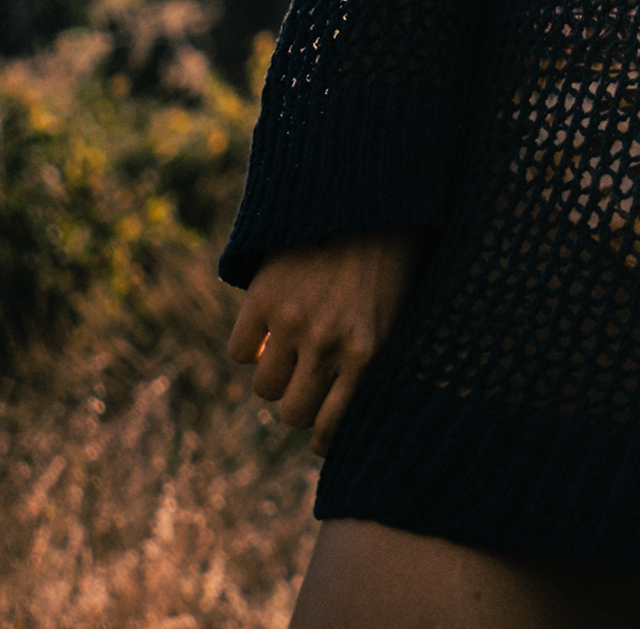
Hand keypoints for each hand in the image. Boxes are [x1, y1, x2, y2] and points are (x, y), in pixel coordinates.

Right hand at [226, 232, 420, 435]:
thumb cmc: (394, 263)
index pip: (333, 427)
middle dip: (299, 407)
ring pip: (264, 389)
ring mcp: (292, 321)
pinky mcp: (262, 299)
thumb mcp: (400, 315)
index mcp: (369, 352)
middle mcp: (328, 343)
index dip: (324, 439)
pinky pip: (239, 352)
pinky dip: (249, 347)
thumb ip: (377, 362)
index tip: (322, 439)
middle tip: (307, 390)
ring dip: (275, 378)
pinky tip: (268, 331)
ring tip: (292, 356)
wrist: (368, 201)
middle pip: (292, 414)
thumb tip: (352, 414)